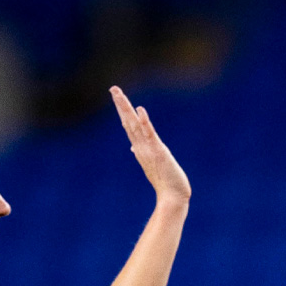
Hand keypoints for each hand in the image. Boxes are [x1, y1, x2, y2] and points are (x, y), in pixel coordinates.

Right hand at [111, 86, 190, 205]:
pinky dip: (144, 122)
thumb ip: (142, 153)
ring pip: (135, 125)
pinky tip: (140, 110)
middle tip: (113, 88)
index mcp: (140, 148)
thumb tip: (132, 147)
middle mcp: (141, 147)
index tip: (117, 96)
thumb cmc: (164, 182)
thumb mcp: (152, 164)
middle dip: (121, 105)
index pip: (129, 125)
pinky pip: (150, 134)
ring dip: (127, 109)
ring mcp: (148, 149)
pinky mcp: (158, 152)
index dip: (123, 111)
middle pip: (128, 122)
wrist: (172, 197)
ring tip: (119, 94)